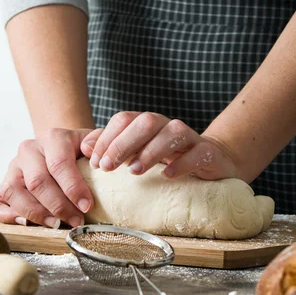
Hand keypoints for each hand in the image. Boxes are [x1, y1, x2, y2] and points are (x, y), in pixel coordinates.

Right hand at [0, 128, 94, 227]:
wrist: (61, 148)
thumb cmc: (80, 150)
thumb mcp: (94, 141)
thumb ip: (98, 142)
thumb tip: (89, 152)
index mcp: (52, 137)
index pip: (59, 163)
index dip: (73, 187)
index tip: (87, 206)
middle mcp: (28, 150)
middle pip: (37, 181)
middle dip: (58, 205)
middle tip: (75, 220)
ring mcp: (12, 167)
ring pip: (14, 192)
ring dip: (35, 213)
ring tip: (55, 224)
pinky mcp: (2, 185)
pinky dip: (5, 216)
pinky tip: (25, 223)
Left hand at [80, 112, 238, 180]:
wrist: (211, 162)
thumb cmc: (168, 158)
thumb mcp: (138, 153)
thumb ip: (111, 147)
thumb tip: (84, 146)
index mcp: (148, 124)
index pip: (124, 119)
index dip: (107, 138)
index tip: (94, 162)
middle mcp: (168, 125)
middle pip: (146, 121)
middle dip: (123, 143)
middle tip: (107, 167)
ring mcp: (190, 138)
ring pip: (173, 132)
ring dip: (151, 150)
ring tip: (135, 171)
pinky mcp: (208, 153)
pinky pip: (197, 152)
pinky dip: (182, 162)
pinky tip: (168, 175)